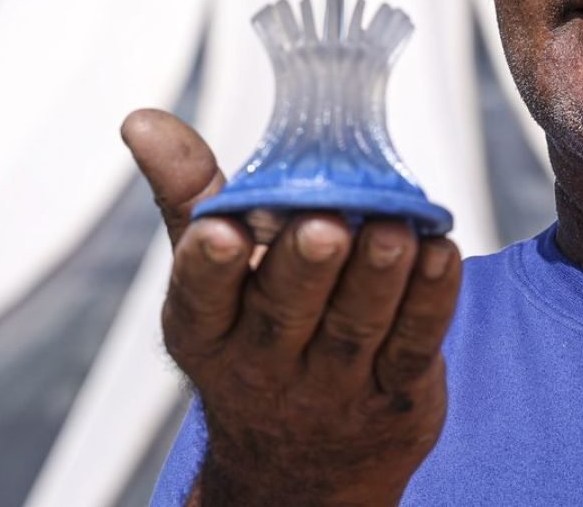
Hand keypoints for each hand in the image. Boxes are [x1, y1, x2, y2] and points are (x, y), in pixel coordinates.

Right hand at [122, 109, 461, 506]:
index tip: (221, 231)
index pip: (201, 299)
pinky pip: (414, 345)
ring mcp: (333, 383)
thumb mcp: (208, 275)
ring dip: (377, 276)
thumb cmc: (251, 335)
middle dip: (305, 267)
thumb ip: (188, 194)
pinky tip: (439, 256)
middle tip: (324, 225)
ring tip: (395, 231)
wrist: (300, 460)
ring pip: (355, 325)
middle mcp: (264, 361)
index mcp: (206, 329)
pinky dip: (430, 300)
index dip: (209, 266)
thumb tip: (144, 122)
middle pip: (285, 310)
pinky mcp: (395, 391)